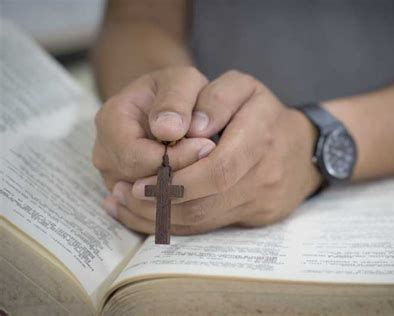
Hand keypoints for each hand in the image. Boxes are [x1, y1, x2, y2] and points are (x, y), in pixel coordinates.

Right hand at [93, 67, 215, 219]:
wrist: (169, 105)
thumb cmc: (177, 92)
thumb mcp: (181, 81)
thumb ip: (175, 100)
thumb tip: (168, 130)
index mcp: (110, 121)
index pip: (137, 157)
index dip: (174, 158)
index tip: (208, 145)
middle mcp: (106, 155)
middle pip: (140, 185)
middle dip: (181, 176)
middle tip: (212, 158)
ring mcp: (116, 179)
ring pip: (148, 204)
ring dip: (183, 191)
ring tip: (207, 170)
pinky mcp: (132, 196)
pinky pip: (153, 212)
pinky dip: (180, 205)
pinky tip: (203, 188)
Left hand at [111, 70, 321, 233]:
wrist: (303, 149)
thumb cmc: (264, 113)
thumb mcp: (243, 87)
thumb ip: (215, 99)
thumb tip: (186, 129)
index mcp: (261, 136)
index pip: (216, 170)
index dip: (174, 181)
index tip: (137, 182)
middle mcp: (265, 175)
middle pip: (206, 203)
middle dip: (160, 204)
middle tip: (125, 196)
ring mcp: (264, 201)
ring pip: (206, 222)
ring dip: (162, 218)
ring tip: (128, 206)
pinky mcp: (259, 217)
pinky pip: (213, 227)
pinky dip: (179, 225)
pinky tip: (152, 217)